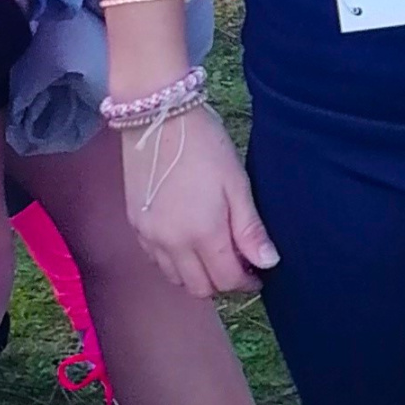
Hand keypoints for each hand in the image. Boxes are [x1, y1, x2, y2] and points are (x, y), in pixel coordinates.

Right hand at [121, 103, 278, 299]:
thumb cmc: (205, 145)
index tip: (258, 272)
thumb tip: (268, 263)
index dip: (246, 281)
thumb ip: (250, 229)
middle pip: (199, 288)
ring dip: (197, 276)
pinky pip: (156, 261)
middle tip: (238, 264)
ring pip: (175, 279)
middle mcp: (171, 244)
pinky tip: (188, 242)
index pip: (226, 280)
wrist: (158, 116)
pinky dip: (175, 263)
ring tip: (215, 253)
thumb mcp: (237, 183)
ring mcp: (148, 236)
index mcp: (202, 234)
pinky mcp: (135, 225)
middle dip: (222, 283)